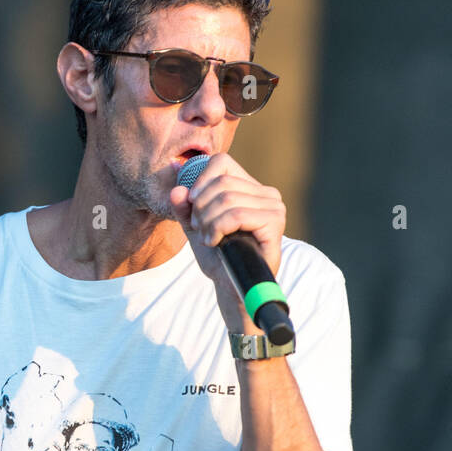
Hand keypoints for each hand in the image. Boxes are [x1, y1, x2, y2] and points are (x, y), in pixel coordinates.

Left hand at [169, 154, 285, 329]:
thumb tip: (176, 188)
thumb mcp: (195, 228)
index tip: (191, 206)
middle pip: (221, 183)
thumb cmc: (218, 258)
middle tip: (199, 229)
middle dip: (200, 207)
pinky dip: (218, 228)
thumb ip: (184, 208)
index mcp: (250, 188)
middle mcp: (266, 193)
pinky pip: (237, 214)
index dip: (200, 181)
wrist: (232, 288)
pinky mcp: (275, 222)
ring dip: (208, 221)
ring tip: (208, 238)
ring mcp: (274, 207)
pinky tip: (215, 242)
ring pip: (227, 198)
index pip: (221, 162)